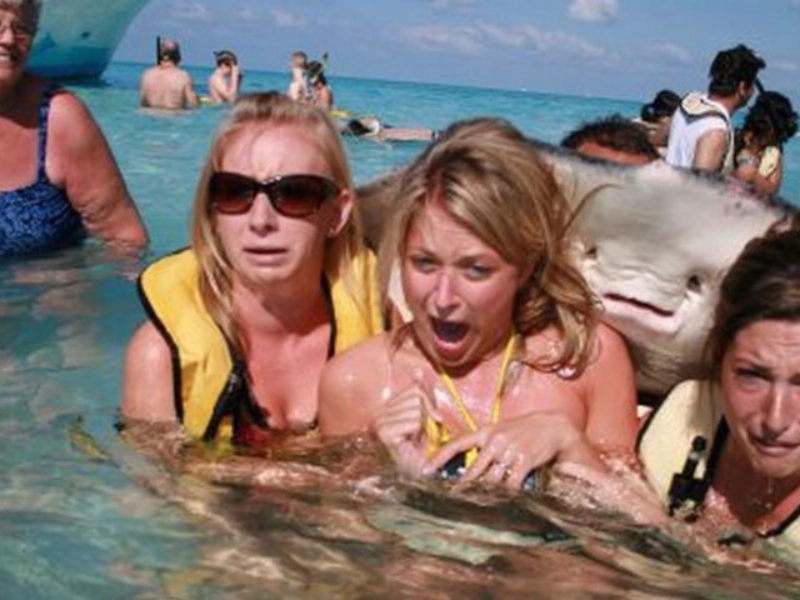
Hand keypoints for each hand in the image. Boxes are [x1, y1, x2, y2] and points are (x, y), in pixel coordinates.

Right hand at [371, 376, 441, 473]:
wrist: (412, 481)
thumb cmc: (418, 453)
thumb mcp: (421, 419)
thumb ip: (420, 396)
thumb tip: (419, 371)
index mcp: (384, 410)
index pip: (414, 389)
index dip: (429, 402)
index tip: (432, 417)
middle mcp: (377, 415)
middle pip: (415, 396)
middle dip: (425, 416)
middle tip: (419, 435)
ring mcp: (378, 424)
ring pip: (415, 409)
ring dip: (422, 427)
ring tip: (414, 441)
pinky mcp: (383, 433)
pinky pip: (412, 422)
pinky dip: (417, 434)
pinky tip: (410, 445)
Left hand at [423, 412, 598, 490]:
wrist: (554, 426)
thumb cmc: (526, 430)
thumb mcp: (502, 429)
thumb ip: (486, 443)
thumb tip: (471, 462)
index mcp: (486, 431)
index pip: (456, 443)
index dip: (439, 457)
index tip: (425, 469)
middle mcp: (494, 440)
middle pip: (473, 470)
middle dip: (462, 487)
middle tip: (450, 500)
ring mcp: (509, 451)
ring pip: (491, 480)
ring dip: (484, 495)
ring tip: (475, 507)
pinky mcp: (523, 461)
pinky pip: (510, 485)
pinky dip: (505, 496)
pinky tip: (501, 503)